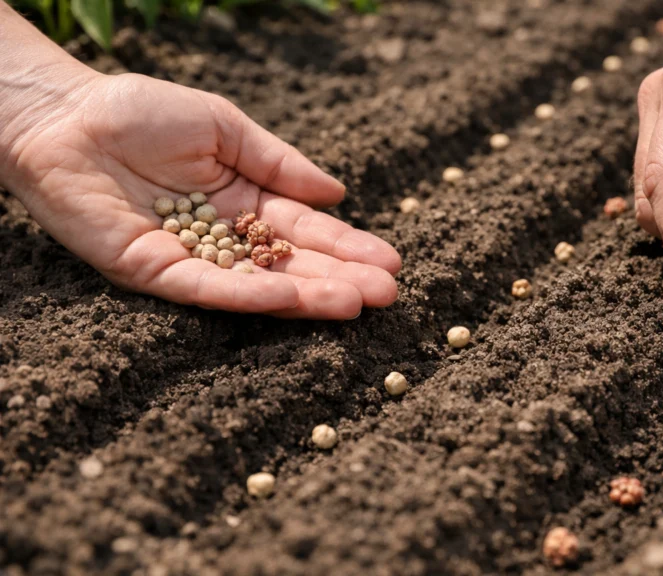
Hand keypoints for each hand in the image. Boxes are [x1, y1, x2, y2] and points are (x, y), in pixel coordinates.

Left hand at [1, 71, 400, 318]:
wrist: (64, 114)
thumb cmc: (142, 111)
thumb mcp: (225, 128)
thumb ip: (278, 162)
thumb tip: (337, 195)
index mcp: (243, 204)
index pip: (305, 232)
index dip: (347, 246)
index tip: (390, 261)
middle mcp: (223, 240)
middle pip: (291, 265)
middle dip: (340, 280)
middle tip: (388, 295)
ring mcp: (189, 261)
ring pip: (258, 285)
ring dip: (308, 296)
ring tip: (356, 304)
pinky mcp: (151, 273)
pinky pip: (207, 289)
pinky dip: (250, 294)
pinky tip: (292, 295)